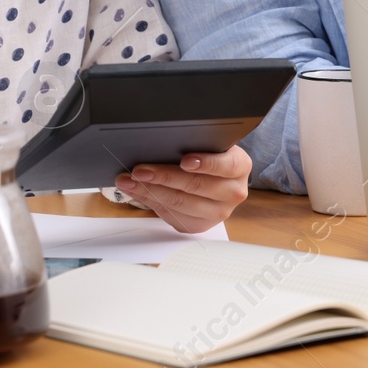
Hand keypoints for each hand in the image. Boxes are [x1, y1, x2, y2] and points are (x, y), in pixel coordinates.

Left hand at [113, 145, 250, 233]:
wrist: (217, 178)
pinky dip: (151, 202)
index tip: (185, 160)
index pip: (225, 165)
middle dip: (163, 177)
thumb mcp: (210, 145)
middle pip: (196, 186)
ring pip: (180, 203)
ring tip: (129, 181)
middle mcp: (233, 192)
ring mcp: (218, 212)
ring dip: (149, 191)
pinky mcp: (200, 225)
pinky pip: (173, 216)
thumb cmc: (209, 156)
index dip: (205, 163)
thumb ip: (194, 144)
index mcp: (239, 166)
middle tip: (139, 170)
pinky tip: (137, 191)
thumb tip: (161, 143)